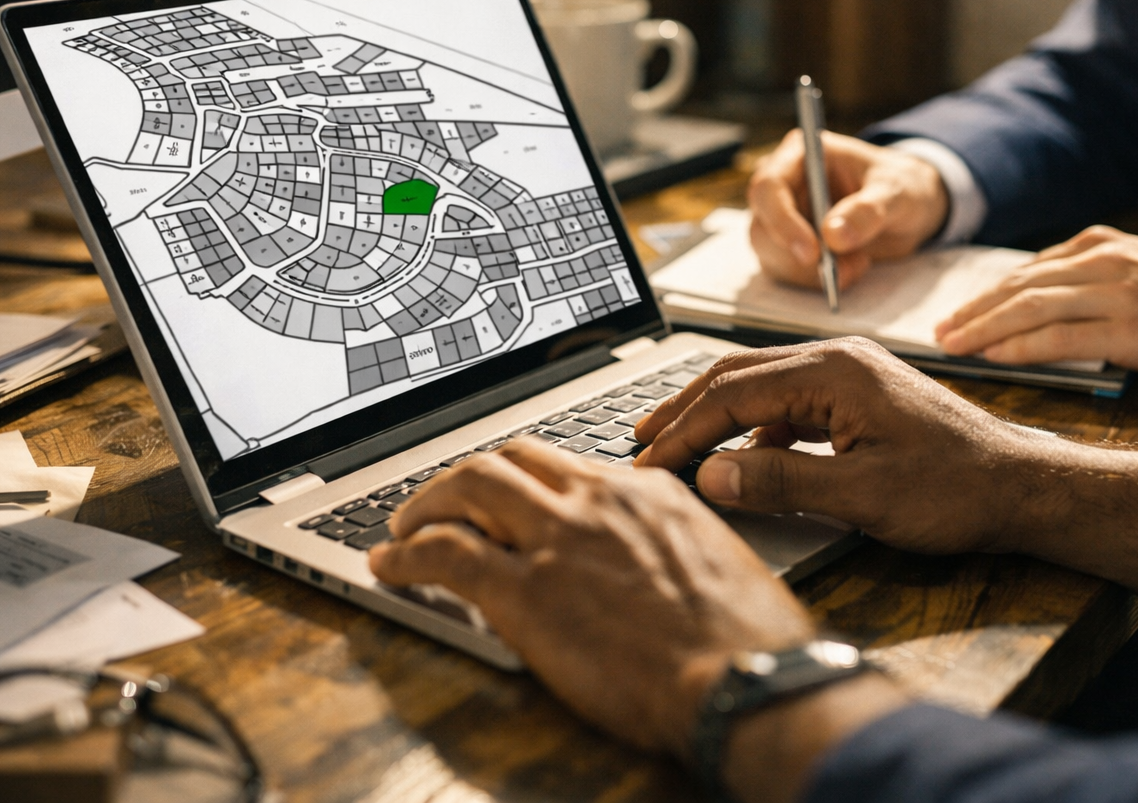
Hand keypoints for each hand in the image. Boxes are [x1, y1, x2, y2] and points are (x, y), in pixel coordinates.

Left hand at [367, 438, 815, 758]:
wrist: (745, 678)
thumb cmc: (748, 643)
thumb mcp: (719, 566)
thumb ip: (672, 549)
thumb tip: (649, 567)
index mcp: (647, 493)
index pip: (565, 465)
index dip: (523, 482)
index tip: (509, 502)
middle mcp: (596, 501)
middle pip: (508, 459)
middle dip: (463, 479)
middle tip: (441, 505)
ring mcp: (557, 540)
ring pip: (468, 488)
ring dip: (424, 506)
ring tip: (403, 531)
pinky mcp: (524, 592)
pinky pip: (445, 553)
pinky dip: (406, 554)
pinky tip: (389, 566)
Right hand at [634, 338, 1039, 554]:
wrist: (1021, 487)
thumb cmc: (955, 490)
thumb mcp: (863, 494)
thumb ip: (781, 482)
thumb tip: (709, 477)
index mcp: (833, 370)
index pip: (732, 394)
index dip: (682, 432)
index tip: (648, 466)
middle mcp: (836, 359)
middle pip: (736, 376)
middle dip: (683, 410)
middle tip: (637, 443)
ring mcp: (847, 374)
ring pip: (758, 387)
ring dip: (713, 416)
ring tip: (672, 446)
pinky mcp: (857, 396)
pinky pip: (786, 404)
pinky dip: (750, 428)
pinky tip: (736, 459)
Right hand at [748, 131, 949, 290]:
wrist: (907, 207)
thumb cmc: (900, 186)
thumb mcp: (896, 192)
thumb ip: (868, 210)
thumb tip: (833, 236)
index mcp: (799, 155)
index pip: (768, 187)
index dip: (782, 222)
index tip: (812, 253)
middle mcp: (783, 185)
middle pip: (762, 227)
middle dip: (798, 258)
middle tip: (841, 270)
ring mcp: (783, 218)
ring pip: (770, 255)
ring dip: (809, 274)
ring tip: (856, 267)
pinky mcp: (789, 246)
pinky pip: (787, 272)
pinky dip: (814, 281)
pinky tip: (850, 270)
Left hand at [934, 226, 1137, 389]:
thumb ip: (1092, 283)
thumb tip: (1038, 308)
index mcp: (1101, 246)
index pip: (1027, 272)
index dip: (985, 295)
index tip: (956, 314)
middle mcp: (1104, 262)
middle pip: (1019, 287)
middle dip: (973, 311)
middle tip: (938, 332)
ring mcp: (1118, 293)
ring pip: (1032, 308)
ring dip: (984, 328)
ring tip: (952, 345)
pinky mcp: (1132, 328)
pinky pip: (1062, 337)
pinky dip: (1022, 346)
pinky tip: (994, 356)